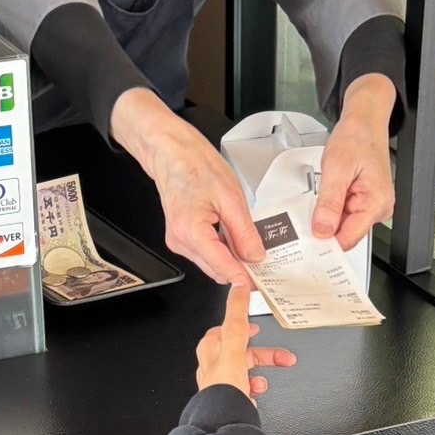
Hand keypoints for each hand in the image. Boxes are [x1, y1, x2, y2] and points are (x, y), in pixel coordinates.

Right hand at [110, 89, 265, 284]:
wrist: (172, 152)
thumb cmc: (196, 165)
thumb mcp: (231, 198)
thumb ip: (244, 232)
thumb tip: (255, 256)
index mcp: (191, 232)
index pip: (222, 267)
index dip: (244, 277)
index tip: (261, 282)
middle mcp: (181, 242)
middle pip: (216, 270)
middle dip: (239, 269)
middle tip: (261, 260)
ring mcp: (178, 242)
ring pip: (211, 264)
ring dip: (230, 259)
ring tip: (245, 241)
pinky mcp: (180, 238)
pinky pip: (205, 253)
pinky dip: (221, 250)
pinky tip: (230, 235)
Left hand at [195, 284, 295, 401]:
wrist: (224, 423)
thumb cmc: (223, 389)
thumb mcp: (234, 346)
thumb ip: (237, 316)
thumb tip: (238, 287)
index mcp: (210, 349)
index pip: (228, 328)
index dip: (245, 325)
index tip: (258, 324)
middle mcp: (213, 366)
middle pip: (243, 351)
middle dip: (264, 354)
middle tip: (282, 356)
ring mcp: (222, 383)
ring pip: (247, 370)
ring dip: (261, 374)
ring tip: (265, 381)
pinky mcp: (230, 398)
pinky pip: (246, 388)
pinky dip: (255, 389)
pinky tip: (257, 392)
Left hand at [314, 73, 395, 250]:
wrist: (364, 122)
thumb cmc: (356, 137)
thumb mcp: (336, 168)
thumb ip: (329, 202)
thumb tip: (322, 230)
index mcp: (376, 203)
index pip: (348, 239)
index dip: (326, 242)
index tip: (307, 239)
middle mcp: (379, 209)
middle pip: (345, 235)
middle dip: (325, 228)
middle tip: (310, 213)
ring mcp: (372, 208)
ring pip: (343, 227)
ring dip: (328, 217)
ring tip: (323, 196)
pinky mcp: (365, 204)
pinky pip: (344, 217)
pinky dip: (332, 210)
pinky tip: (328, 196)